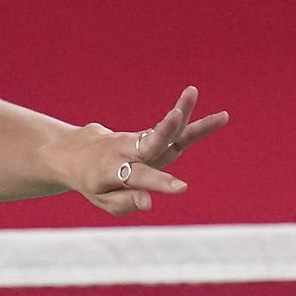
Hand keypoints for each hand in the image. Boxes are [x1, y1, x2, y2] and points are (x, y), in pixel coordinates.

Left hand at [56, 85, 229, 215]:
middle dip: (164, 130)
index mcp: (113, 170)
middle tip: (176, 115)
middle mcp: (127, 151)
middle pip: (149, 141)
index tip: (182, 188)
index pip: (138, 176)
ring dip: (182, 111)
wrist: (75, 154)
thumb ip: (126, 203)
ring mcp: (139, 142)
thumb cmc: (93, 183)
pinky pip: (173, 130)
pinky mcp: (151, 138)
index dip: (159, 182)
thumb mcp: (103, 199)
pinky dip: (189, 117)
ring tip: (194, 91)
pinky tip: (219, 117)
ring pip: (165, 129)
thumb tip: (149, 203)